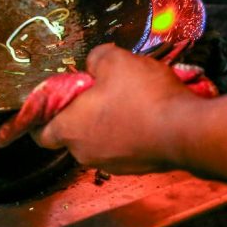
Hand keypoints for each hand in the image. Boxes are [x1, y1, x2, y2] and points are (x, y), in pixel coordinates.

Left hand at [32, 44, 204, 173]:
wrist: (188, 131)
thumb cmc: (143, 96)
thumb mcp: (115, 61)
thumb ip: (95, 58)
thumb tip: (94, 64)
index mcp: (69, 129)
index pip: (39, 133)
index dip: (40, 118)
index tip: (49, 104)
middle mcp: (84, 152)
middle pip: (70, 134)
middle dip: (78, 115)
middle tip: (93, 93)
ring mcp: (111, 164)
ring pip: (98, 141)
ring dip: (105, 124)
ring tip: (124, 100)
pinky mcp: (136, 168)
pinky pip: (122, 147)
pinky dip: (127, 133)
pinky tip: (143, 115)